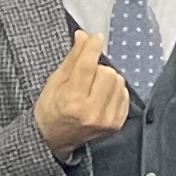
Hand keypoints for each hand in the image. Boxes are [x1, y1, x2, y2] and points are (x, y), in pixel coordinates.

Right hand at [32, 26, 129, 154]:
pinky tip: (101, 96)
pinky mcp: (117, 124)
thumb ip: (72, 59)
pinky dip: (115, 91)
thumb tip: (83, 36)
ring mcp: (107, 119)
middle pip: (107, 72)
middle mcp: (92, 112)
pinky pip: (124, 94)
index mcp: (72, 100)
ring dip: (107, 79)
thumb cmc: (51, 109)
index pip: (87, 67)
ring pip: (118, 81)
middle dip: (97, 68)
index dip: (92, 48)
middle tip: (86, 77)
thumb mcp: (54, 82)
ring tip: (93, 87)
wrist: (54, 139)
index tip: (97, 37)